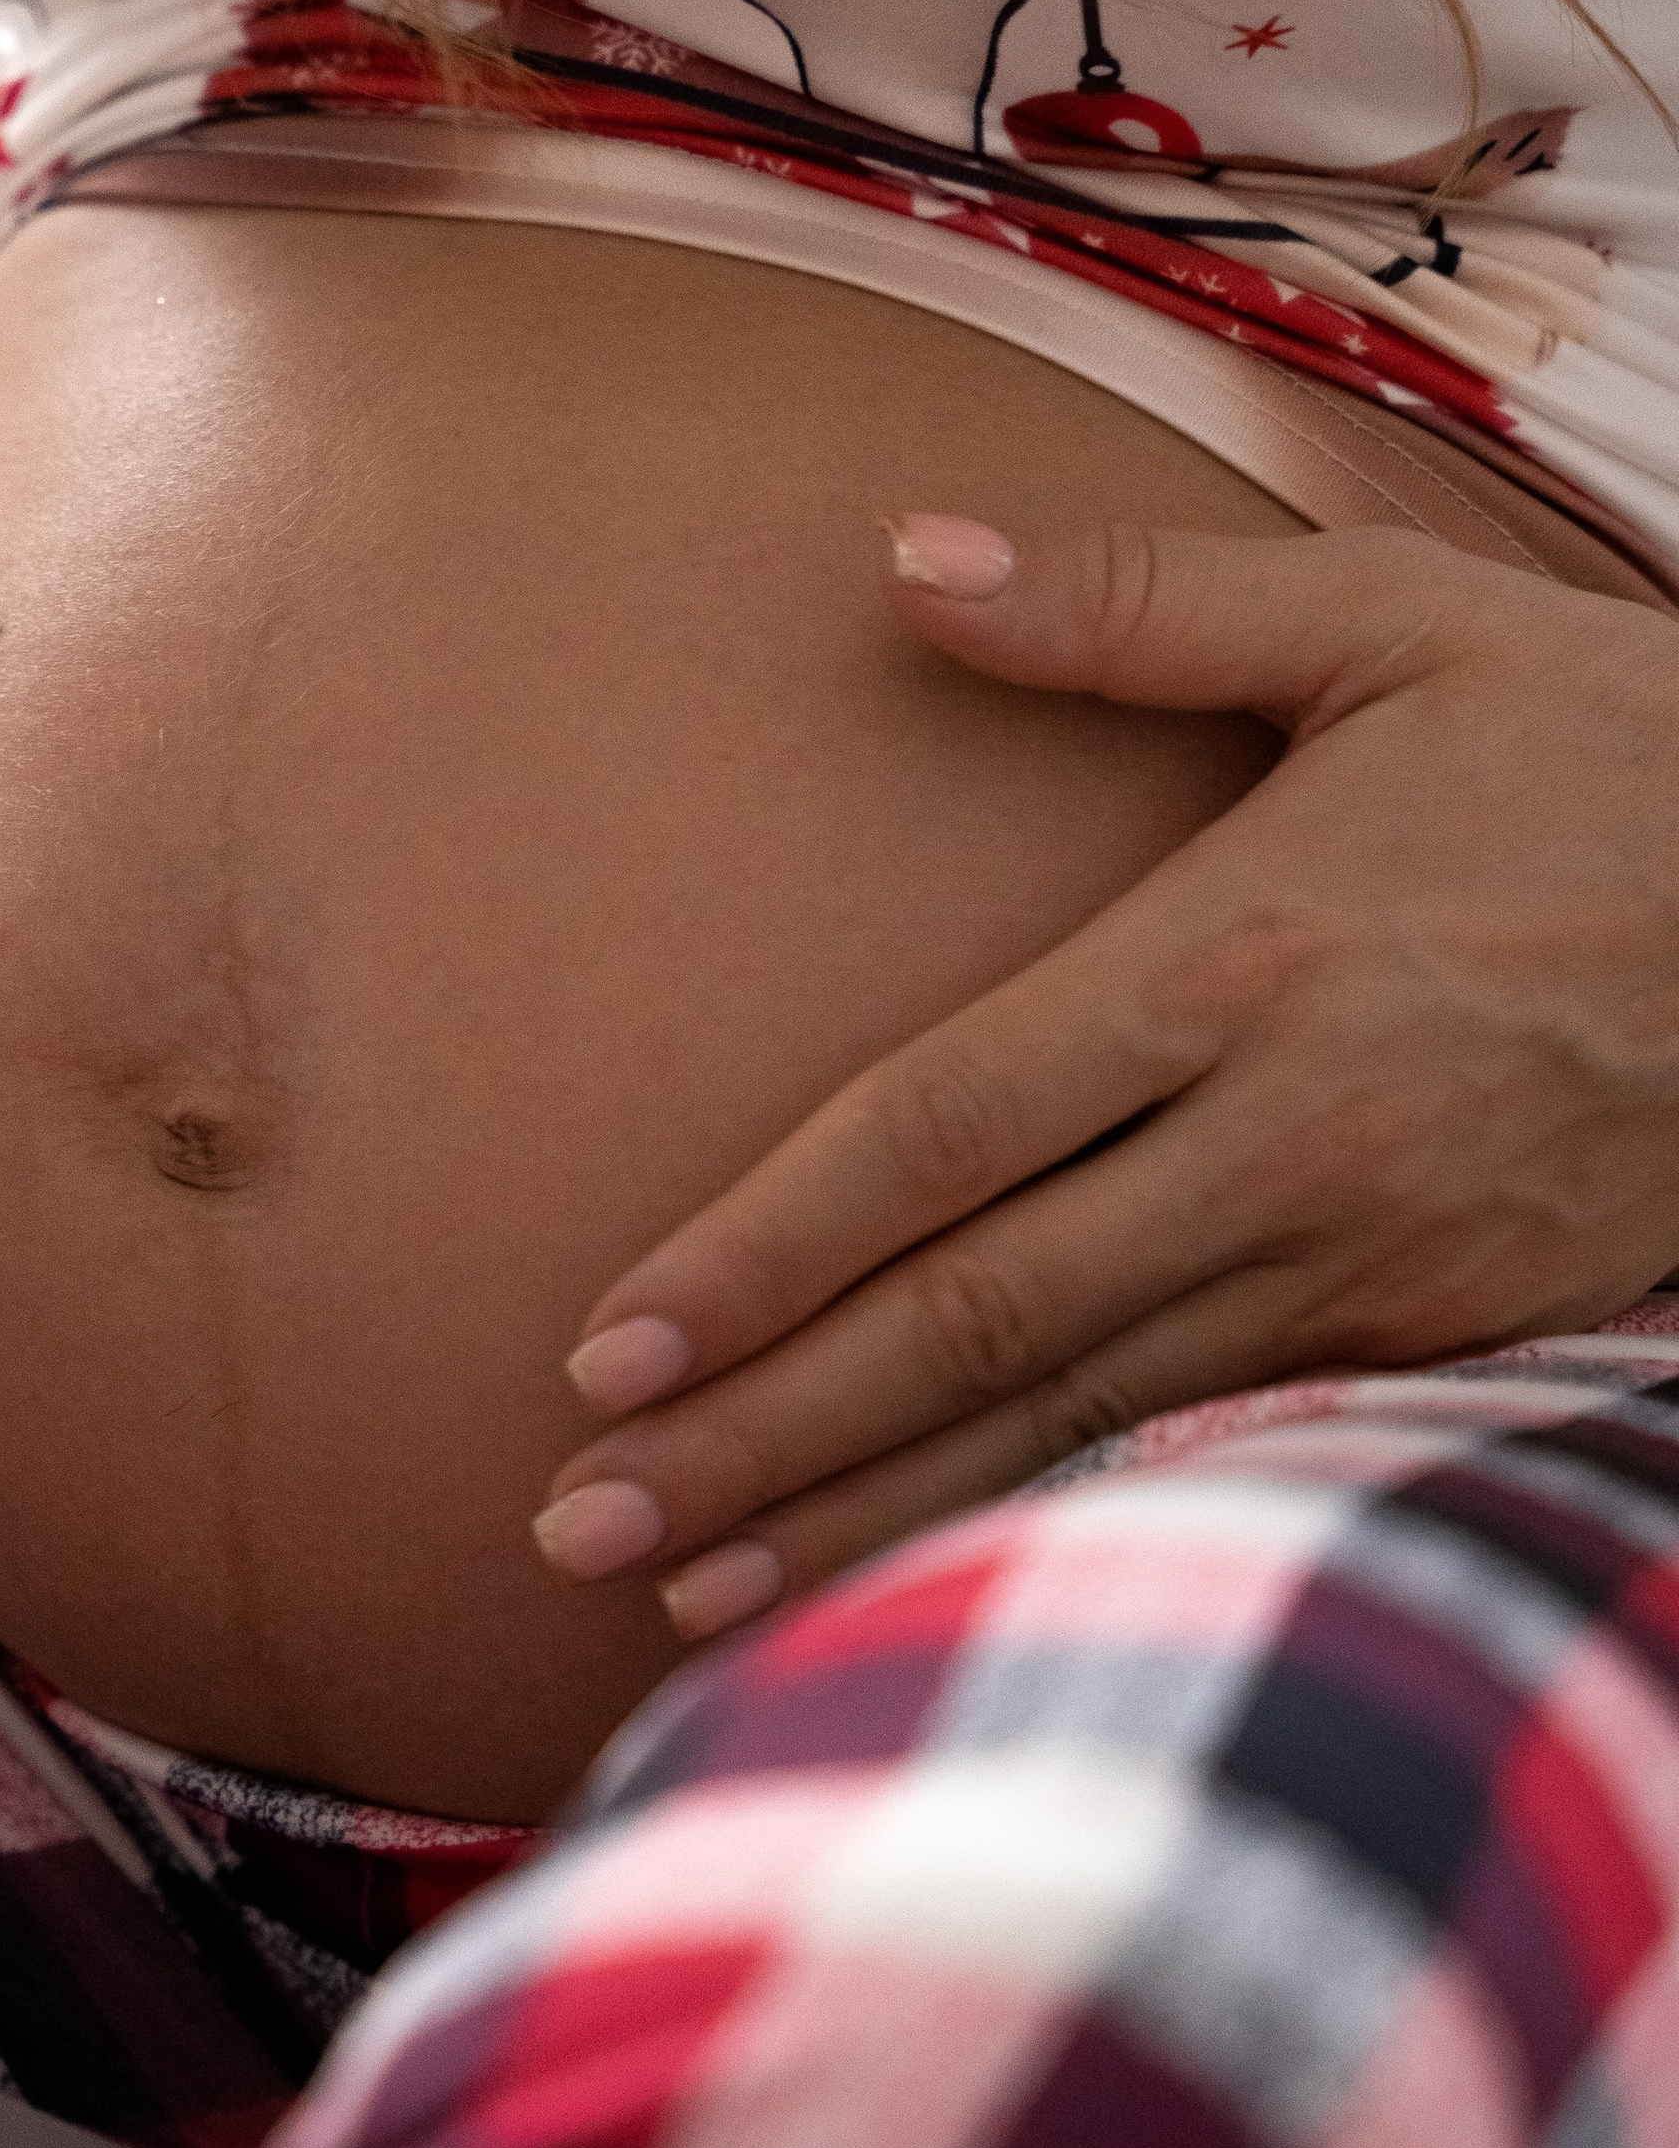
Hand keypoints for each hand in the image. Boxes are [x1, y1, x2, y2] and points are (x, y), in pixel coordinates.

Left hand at [531, 511, 1678, 1642]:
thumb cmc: (1614, 746)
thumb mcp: (1394, 625)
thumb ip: (1136, 605)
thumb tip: (902, 554)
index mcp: (1233, 959)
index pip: (932, 1136)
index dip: (757, 1254)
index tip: (606, 1346)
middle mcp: (1284, 1138)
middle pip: (968, 1318)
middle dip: (761, 1434)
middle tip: (572, 1524)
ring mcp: (1370, 1258)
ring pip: (1073, 1421)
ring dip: (876, 1511)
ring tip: (689, 1593)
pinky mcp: (1447, 1330)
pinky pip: (1207, 1443)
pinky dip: (1058, 1518)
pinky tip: (942, 1576)